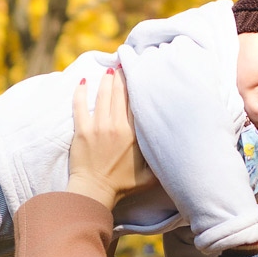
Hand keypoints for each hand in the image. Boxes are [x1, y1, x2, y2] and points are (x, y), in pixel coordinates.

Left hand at [67, 68, 157, 209]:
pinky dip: (81, 91)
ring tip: (111, 70)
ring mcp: (97, 127)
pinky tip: (84, 81)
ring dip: (107, 80)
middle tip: (126, 64)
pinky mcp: (81, 130)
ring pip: (103, 96)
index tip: (142, 74)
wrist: (94, 192)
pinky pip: (79, 105)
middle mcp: (116, 126)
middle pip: (120, 94)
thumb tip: (178, 153)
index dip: (139, 86)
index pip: (137, 104)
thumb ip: (161, 161)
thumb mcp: (150, 176)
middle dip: (123, 76)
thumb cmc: (122, 186)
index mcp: (134, 135)